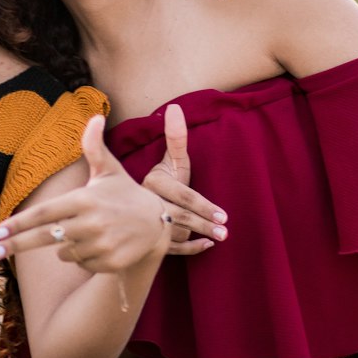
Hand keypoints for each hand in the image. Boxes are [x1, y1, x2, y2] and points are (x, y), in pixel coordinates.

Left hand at [0, 115, 173, 272]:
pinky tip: (98, 246)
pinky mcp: (110, 263)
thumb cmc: (124, 193)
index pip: (44, 213)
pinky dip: (82, 257)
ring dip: (65, 246)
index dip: (18, 223)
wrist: (158, 221)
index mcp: (85, 198)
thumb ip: (94, 146)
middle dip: (14, 245)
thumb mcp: (108, 169)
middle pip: (44, 237)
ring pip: (63, 252)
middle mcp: (92, 222)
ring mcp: (101, 244)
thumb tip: (94, 115)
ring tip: (86, 233)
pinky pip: (80, 264)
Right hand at [142, 104, 226, 255]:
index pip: (182, 196)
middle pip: (180, 217)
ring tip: (219, 238)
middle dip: (204, 224)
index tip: (223, 215)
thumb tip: (174, 107)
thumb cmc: (162, 180)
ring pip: (176, 234)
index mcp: (151, 184)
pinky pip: (173, 250)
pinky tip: (207, 247)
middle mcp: (147, 206)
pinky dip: (191, 249)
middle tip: (226, 232)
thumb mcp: (171, 160)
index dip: (203, 205)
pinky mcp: (151, 243)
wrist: (131, 210)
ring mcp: (147, 227)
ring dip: (197, 235)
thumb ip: (176, 137)